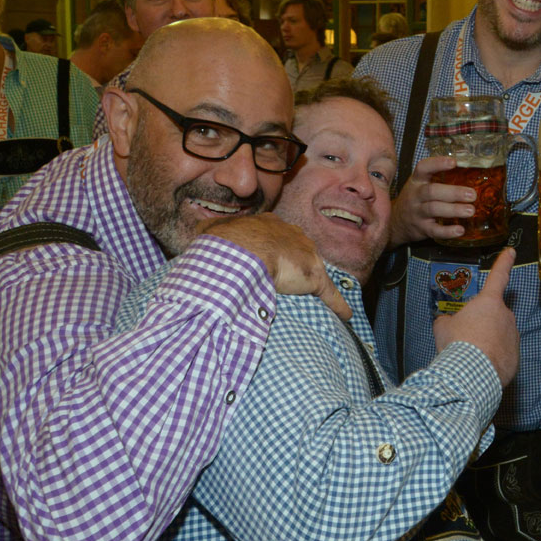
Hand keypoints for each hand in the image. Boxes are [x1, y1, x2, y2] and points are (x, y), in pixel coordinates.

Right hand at [198, 213, 351, 320]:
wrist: (241, 249)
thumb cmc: (224, 241)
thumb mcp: (210, 232)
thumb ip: (207, 232)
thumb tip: (195, 231)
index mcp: (269, 224)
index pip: (275, 234)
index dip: (272, 246)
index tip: (270, 255)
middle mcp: (292, 235)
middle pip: (299, 248)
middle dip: (298, 259)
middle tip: (293, 273)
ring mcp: (306, 255)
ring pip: (316, 269)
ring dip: (316, 281)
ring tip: (319, 294)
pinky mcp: (315, 277)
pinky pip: (330, 294)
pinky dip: (338, 304)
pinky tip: (346, 315)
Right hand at [389, 155, 475, 245]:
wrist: (396, 222)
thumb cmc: (415, 199)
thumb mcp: (420, 185)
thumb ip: (437, 177)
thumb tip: (468, 166)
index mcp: (417, 181)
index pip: (423, 168)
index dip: (437, 164)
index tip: (453, 162)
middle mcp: (415, 196)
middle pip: (432, 191)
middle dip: (453, 192)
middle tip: (472, 194)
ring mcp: (417, 213)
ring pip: (433, 210)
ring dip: (453, 210)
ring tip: (470, 210)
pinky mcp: (421, 229)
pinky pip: (434, 231)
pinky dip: (447, 231)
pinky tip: (460, 230)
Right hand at [433, 248, 519, 386]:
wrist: (471, 374)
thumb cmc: (457, 344)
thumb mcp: (443, 327)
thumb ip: (447, 320)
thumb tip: (447, 321)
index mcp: (489, 302)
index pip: (498, 276)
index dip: (504, 262)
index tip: (511, 251)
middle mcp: (506, 315)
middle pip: (494, 314)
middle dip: (482, 323)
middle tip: (466, 337)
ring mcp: (513, 335)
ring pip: (499, 334)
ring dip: (487, 341)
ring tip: (471, 355)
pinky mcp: (516, 355)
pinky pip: (503, 352)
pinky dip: (493, 356)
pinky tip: (480, 366)